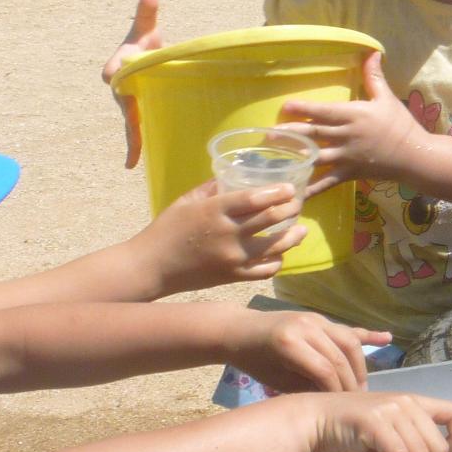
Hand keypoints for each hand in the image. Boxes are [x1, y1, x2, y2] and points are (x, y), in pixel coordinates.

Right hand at [104, 0, 164, 169]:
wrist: (146, 57)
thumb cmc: (145, 41)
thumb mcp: (146, 28)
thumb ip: (146, 13)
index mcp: (117, 68)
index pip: (114, 72)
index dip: (117, 73)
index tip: (113, 76)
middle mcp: (119, 88)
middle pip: (124, 103)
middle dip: (129, 118)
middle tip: (134, 133)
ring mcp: (128, 103)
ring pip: (130, 122)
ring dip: (132, 139)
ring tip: (132, 160)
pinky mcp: (139, 111)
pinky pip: (136, 130)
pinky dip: (135, 145)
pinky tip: (132, 164)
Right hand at [136, 181, 309, 292]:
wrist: (150, 268)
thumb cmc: (165, 230)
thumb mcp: (185, 201)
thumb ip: (211, 188)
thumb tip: (231, 175)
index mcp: (215, 211)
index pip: (256, 199)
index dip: (278, 192)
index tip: (290, 189)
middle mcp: (228, 234)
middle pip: (272, 219)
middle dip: (291, 209)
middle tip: (298, 204)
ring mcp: (233, 258)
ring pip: (276, 246)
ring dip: (293, 236)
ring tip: (301, 230)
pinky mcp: (233, 277)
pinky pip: (265, 270)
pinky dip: (278, 262)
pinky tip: (280, 255)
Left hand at [228, 310, 391, 393]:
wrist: (238, 330)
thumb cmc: (252, 360)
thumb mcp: (274, 379)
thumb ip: (304, 385)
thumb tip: (332, 400)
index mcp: (290, 343)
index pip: (325, 370)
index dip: (337, 392)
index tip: (344, 409)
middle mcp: (307, 326)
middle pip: (341, 355)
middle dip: (353, 381)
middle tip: (360, 403)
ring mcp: (316, 318)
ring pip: (349, 341)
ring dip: (361, 364)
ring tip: (363, 386)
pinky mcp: (320, 317)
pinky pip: (348, 327)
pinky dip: (368, 334)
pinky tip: (387, 339)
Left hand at [283, 52, 425, 193]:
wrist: (415, 156)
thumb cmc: (401, 125)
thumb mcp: (387, 99)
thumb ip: (374, 77)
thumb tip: (373, 52)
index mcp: (354, 115)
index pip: (325, 111)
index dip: (304, 109)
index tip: (286, 106)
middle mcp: (347, 136)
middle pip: (314, 134)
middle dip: (290, 134)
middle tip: (267, 134)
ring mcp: (347, 157)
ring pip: (315, 157)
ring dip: (294, 157)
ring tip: (272, 157)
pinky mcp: (349, 174)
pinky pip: (326, 182)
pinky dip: (310, 188)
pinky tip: (293, 192)